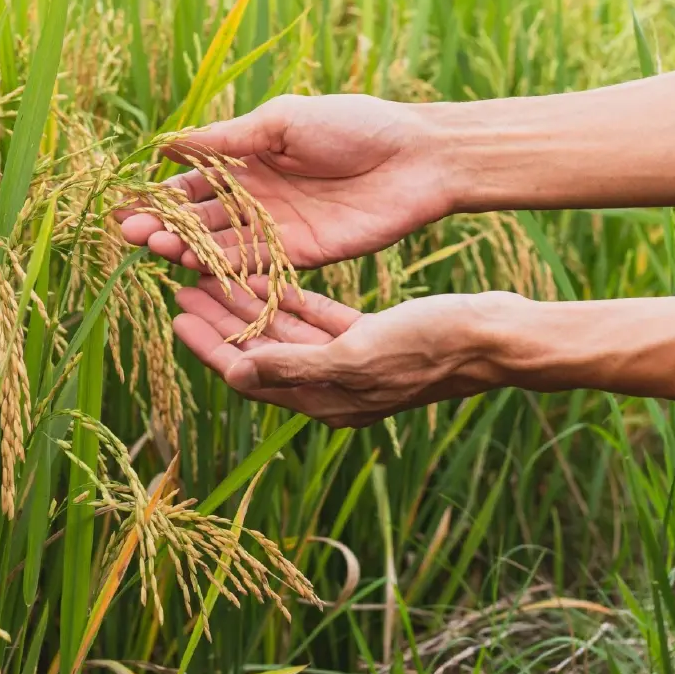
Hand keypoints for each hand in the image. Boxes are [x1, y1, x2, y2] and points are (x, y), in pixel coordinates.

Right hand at [117, 94, 449, 270]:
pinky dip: (227, 269)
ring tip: (159, 248)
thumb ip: (230, 139)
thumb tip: (169, 144)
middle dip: (166, 226)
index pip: (193, 182)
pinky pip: (257, 266)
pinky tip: (199, 268)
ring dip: (189, 249)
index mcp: (248, 160)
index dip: (161, 194)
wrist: (418, 157)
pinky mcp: (302, 256)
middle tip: (133, 235)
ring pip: (222, 245)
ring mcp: (276, 229)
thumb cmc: (353, 125)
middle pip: (200, 219)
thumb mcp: (284, 121)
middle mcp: (255, 198)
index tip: (129, 204)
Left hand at [172, 277, 510, 427]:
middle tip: (183, 285)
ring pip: (284, 331)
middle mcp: (330, 385)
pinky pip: (316, 317)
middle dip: (220, 320)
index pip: (248, 372)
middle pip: (259, 350)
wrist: (495, 336)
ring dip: (250, 304)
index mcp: (324, 399)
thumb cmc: (431, 346)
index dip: (210, 344)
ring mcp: (349, 360)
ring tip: (213, 274)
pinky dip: (290, 298)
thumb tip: (236, 371)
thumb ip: (295, 364)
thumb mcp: (358, 353)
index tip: (178, 315)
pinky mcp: (367, 335)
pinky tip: (266, 275)